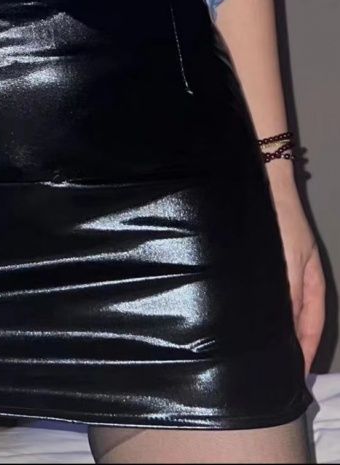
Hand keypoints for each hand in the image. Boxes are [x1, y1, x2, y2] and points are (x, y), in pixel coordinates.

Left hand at [268, 167, 324, 374]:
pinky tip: (247, 320)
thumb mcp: (291, 261)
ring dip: (274, 329)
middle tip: (277, 369)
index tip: (299, 373)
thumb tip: (287, 327)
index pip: (313, 325)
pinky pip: (266, 295)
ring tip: (261, 352)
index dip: (307, 350)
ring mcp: (281, 273)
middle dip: (291, 345)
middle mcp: (297, 281)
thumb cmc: (282, 222)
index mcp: (312, 283)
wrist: (266, 188)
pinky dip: (261, 311)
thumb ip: (290, 294)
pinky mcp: (262, 266)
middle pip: (297, 320)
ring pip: (280, 309)